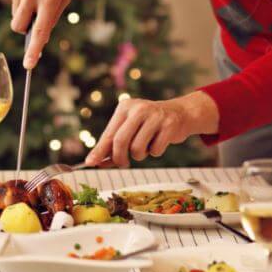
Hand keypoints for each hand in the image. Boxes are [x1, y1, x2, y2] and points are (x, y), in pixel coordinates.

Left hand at [86, 92, 214, 167]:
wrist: (180, 113)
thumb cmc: (149, 124)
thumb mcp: (129, 128)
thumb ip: (113, 144)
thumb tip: (95, 161)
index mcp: (125, 107)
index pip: (109, 134)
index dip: (99, 151)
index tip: (90, 163)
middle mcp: (138, 108)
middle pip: (120, 142)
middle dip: (119, 158)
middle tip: (123, 163)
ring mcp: (155, 115)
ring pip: (137, 149)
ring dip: (140, 155)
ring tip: (146, 146)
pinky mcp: (169, 124)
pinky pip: (155, 151)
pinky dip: (155, 152)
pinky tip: (159, 141)